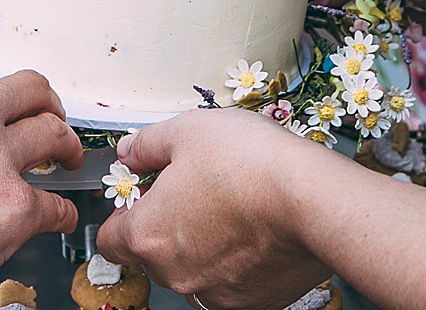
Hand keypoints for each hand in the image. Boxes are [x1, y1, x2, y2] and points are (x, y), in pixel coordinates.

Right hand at [0, 72, 83, 309]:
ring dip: (69, 149)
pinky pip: (58, 205)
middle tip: (55, 121)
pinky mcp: (18, 206)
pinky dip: (63, 214)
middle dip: (49, 106)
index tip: (1, 126)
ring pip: (55, 136)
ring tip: (70, 163)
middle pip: (31, 93)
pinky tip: (59, 221)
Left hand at [98, 109, 330, 309]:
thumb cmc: (252, 165)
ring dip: (203, 244)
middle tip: (198, 189)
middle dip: (169, 223)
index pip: (109, 239)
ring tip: (233, 205)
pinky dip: (237, 261)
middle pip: (154, 253)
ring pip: (193, 269)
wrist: (316, 201)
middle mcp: (176, 274)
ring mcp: (215, 293)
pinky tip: (256, 229)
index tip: (145, 194)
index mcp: (148, 235)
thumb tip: (130, 153)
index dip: (125, 212)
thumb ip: (146, 145)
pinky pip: (231, 281)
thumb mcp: (187, 131)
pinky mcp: (252, 302)